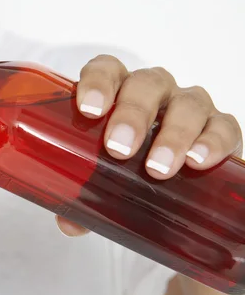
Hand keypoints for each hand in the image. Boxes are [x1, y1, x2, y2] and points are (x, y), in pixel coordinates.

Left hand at [56, 55, 242, 236]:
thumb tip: (69, 224)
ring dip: (173, 134)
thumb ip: (81, 197)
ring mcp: (187, 108)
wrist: (175, 187)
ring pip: (187, 103)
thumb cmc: (128, 171)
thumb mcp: (100, 181)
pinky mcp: (220, 128)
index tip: (89, 110)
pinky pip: (224, 125)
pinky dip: (213, 141)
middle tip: (118, 149)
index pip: (106, 71)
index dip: (97, 82)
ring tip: (158, 168)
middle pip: (146, 85)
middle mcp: (154, 94)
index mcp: (117, 95)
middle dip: (132, 114)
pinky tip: (199, 161)